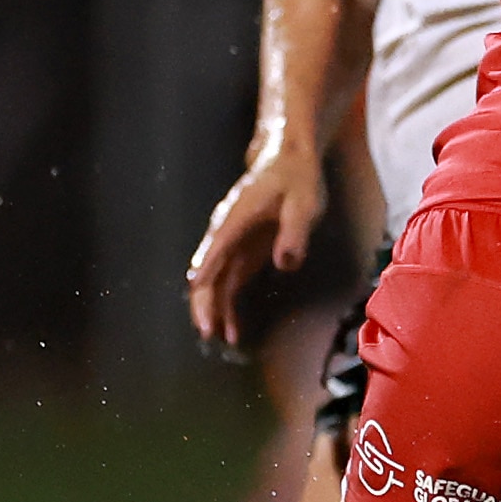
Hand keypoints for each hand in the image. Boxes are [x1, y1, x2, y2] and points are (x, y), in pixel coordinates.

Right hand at [185, 144, 325, 351]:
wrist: (288, 163)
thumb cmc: (296, 181)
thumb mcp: (304, 203)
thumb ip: (295, 232)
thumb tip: (284, 263)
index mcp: (237, 217)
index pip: (218, 244)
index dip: (206, 265)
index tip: (196, 287)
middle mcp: (226, 233)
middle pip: (207, 270)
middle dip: (204, 300)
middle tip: (207, 330)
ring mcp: (231, 245)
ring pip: (214, 282)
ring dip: (213, 309)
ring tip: (218, 338)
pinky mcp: (241, 254)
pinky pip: (228, 285)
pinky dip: (228, 307)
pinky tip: (233, 331)